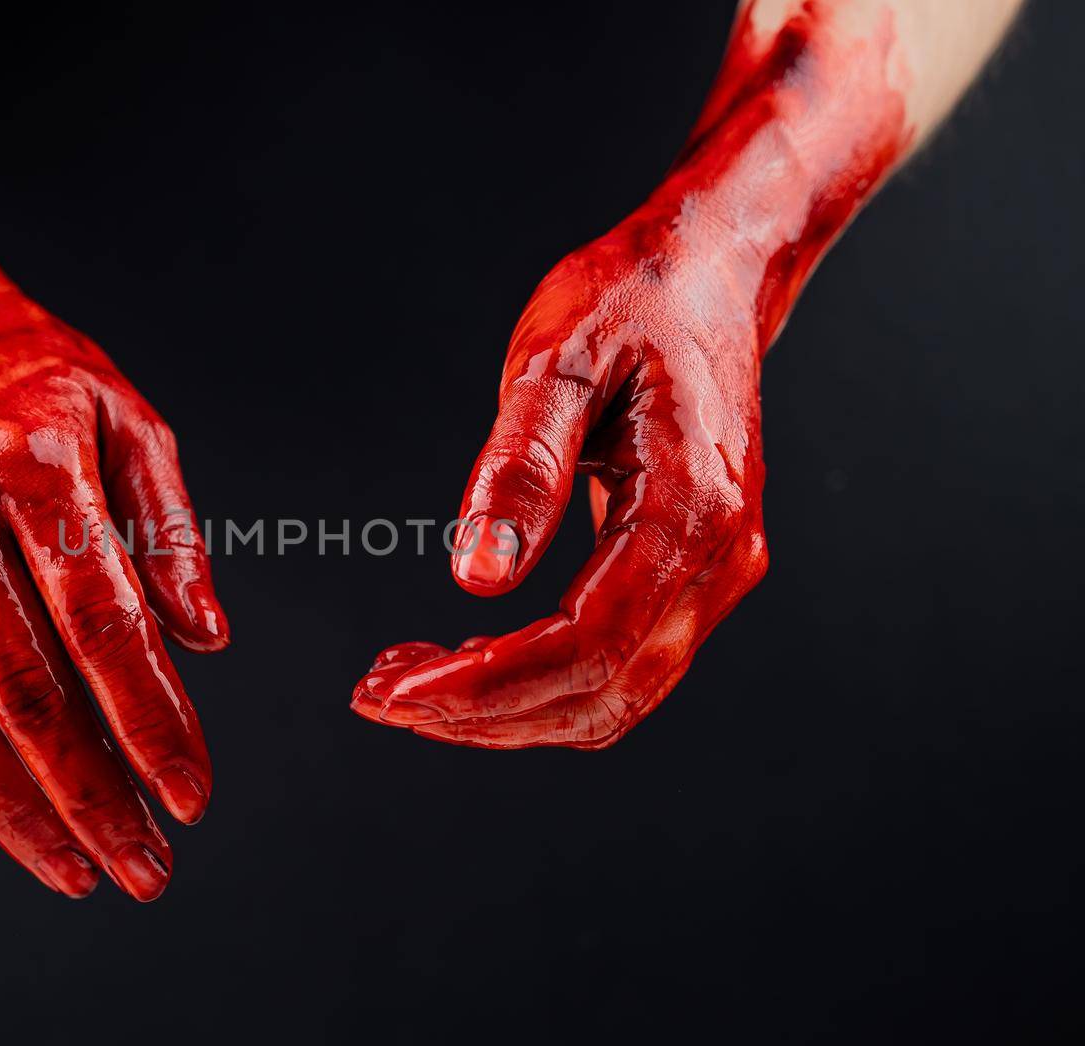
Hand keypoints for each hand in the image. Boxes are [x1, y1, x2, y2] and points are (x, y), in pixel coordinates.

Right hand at [0, 260, 226, 899]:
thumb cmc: (30, 371)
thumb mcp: (128, 416)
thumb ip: (171, 530)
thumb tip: (205, 643)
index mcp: (32, 462)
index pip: (103, 625)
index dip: (152, 723)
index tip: (192, 796)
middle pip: (21, 692)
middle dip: (90, 798)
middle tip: (144, 869)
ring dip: (11, 809)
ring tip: (72, 867)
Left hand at [352, 217, 769, 748]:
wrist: (706, 276)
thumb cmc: (632, 302)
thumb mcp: (557, 358)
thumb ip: (521, 467)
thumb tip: (478, 576)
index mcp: (693, 509)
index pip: (588, 644)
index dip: (489, 684)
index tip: (398, 687)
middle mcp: (719, 562)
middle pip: (602, 694)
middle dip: (483, 715)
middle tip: (379, 695)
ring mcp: (713, 575)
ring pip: (613, 698)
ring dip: (507, 712)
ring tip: (407, 683)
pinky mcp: (689, 576)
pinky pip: (617, 663)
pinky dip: (538, 683)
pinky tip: (467, 658)